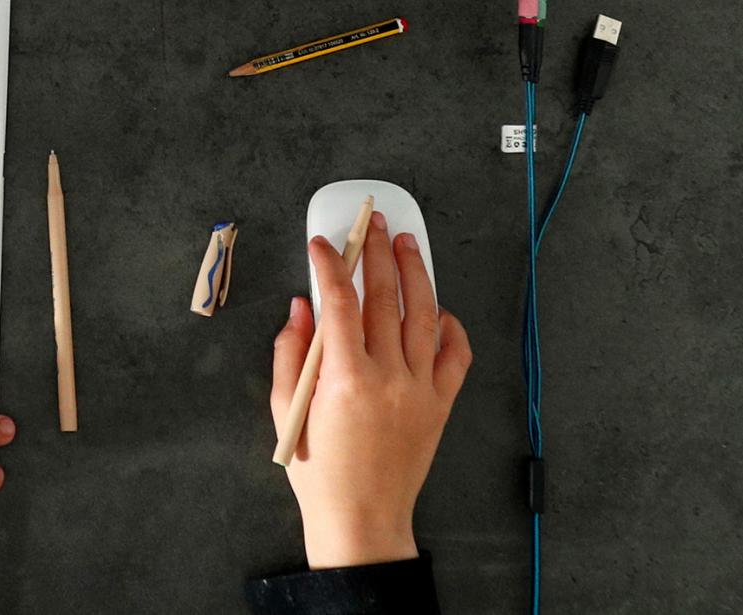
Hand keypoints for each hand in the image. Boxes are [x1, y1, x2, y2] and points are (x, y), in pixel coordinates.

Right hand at [271, 215, 470, 570]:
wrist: (362, 519)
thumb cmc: (317, 472)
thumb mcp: (287, 412)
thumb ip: (290, 354)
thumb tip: (301, 307)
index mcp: (345, 379)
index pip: (339, 302)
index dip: (329, 265)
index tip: (321, 243)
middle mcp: (388, 378)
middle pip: (385, 297)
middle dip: (376, 252)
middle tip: (372, 223)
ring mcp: (419, 390)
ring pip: (423, 315)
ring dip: (416, 274)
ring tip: (407, 244)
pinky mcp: (440, 405)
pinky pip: (456, 356)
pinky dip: (451, 327)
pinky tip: (439, 308)